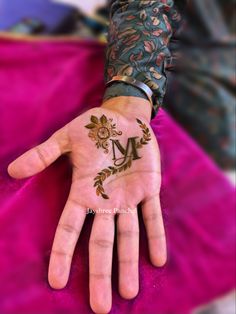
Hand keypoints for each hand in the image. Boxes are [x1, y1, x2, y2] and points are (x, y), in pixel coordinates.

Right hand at [8, 96, 165, 313]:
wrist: (124, 119)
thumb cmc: (95, 128)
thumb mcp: (66, 139)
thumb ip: (43, 155)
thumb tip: (12, 171)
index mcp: (84, 191)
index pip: (70, 228)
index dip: (63, 253)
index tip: (56, 282)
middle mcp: (105, 201)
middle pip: (101, 242)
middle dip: (100, 272)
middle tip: (99, 307)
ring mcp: (129, 197)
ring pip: (128, 236)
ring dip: (128, 262)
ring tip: (128, 292)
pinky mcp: (149, 189)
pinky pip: (153, 217)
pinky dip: (155, 236)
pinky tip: (157, 260)